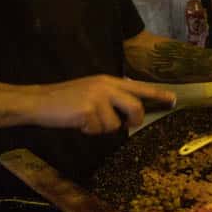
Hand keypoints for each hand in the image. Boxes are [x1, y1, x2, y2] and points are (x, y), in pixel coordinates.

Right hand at [30, 75, 175, 133]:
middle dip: (133, 120)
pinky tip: (78, 122)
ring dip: (102, 128)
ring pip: (115, 124)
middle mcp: (105, 86)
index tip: (173, 99)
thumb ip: (111, 96)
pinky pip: (99, 129)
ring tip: (86, 120)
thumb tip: (132, 108)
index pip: (139, 87)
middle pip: (135, 107)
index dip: (157, 94)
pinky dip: (90, 131)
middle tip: (124, 124)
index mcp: (108, 80)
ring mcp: (97, 98)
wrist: (38, 101)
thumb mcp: (91, 90)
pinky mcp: (88, 111)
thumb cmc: (65, 99)